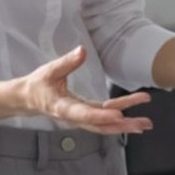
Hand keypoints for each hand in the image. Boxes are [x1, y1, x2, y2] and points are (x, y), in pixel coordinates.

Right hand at [21, 46, 152, 133]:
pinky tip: (133, 118)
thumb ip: (67, 62)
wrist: (29, 99)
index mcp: (63, 108)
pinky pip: (103, 119)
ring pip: (105, 124)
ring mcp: (81, 118)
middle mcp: (74, 117)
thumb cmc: (38, 84)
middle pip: (100, 124)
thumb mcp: (49, 71)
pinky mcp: (85, 114)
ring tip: (146, 123)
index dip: (101, 116)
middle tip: (143, 123)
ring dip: (125, 123)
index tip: (118, 115)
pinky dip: (118, 120)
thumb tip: (82, 50)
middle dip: (122, 124)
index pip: (84, 113)